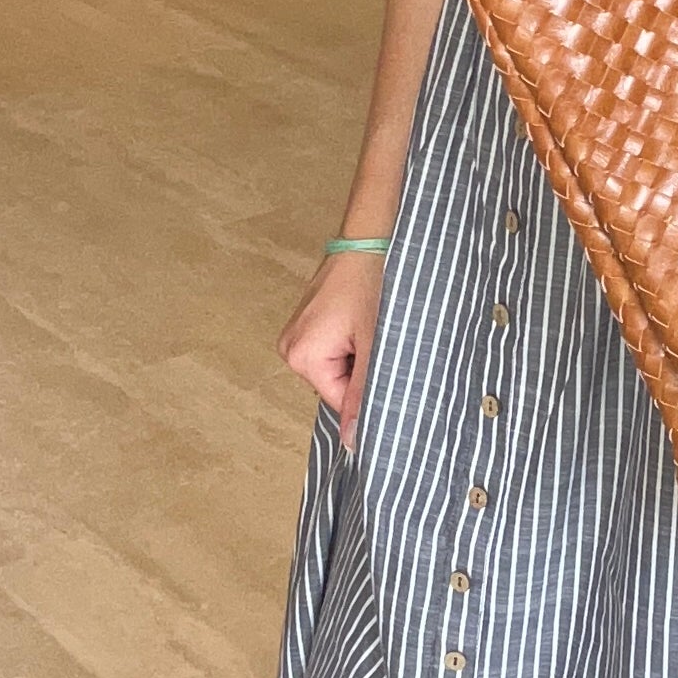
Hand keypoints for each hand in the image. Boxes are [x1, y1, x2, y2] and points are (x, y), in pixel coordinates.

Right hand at [279, 251, 386, 449]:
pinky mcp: (306, 318)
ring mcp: (296, 331)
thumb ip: (363, 394)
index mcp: (302, 356)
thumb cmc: (371, 282)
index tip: (387, 363)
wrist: (369, 236)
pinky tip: (363, 318)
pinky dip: (350, 339)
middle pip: (335, 383)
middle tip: (379, 338)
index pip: (339, 400)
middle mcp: (291, 346)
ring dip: (357, 353)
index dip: (367, 388)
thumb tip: (352, 441)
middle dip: (361, 368)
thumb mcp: (374, 343)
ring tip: (371, 325)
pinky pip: (331, 345)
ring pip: (335, 365)